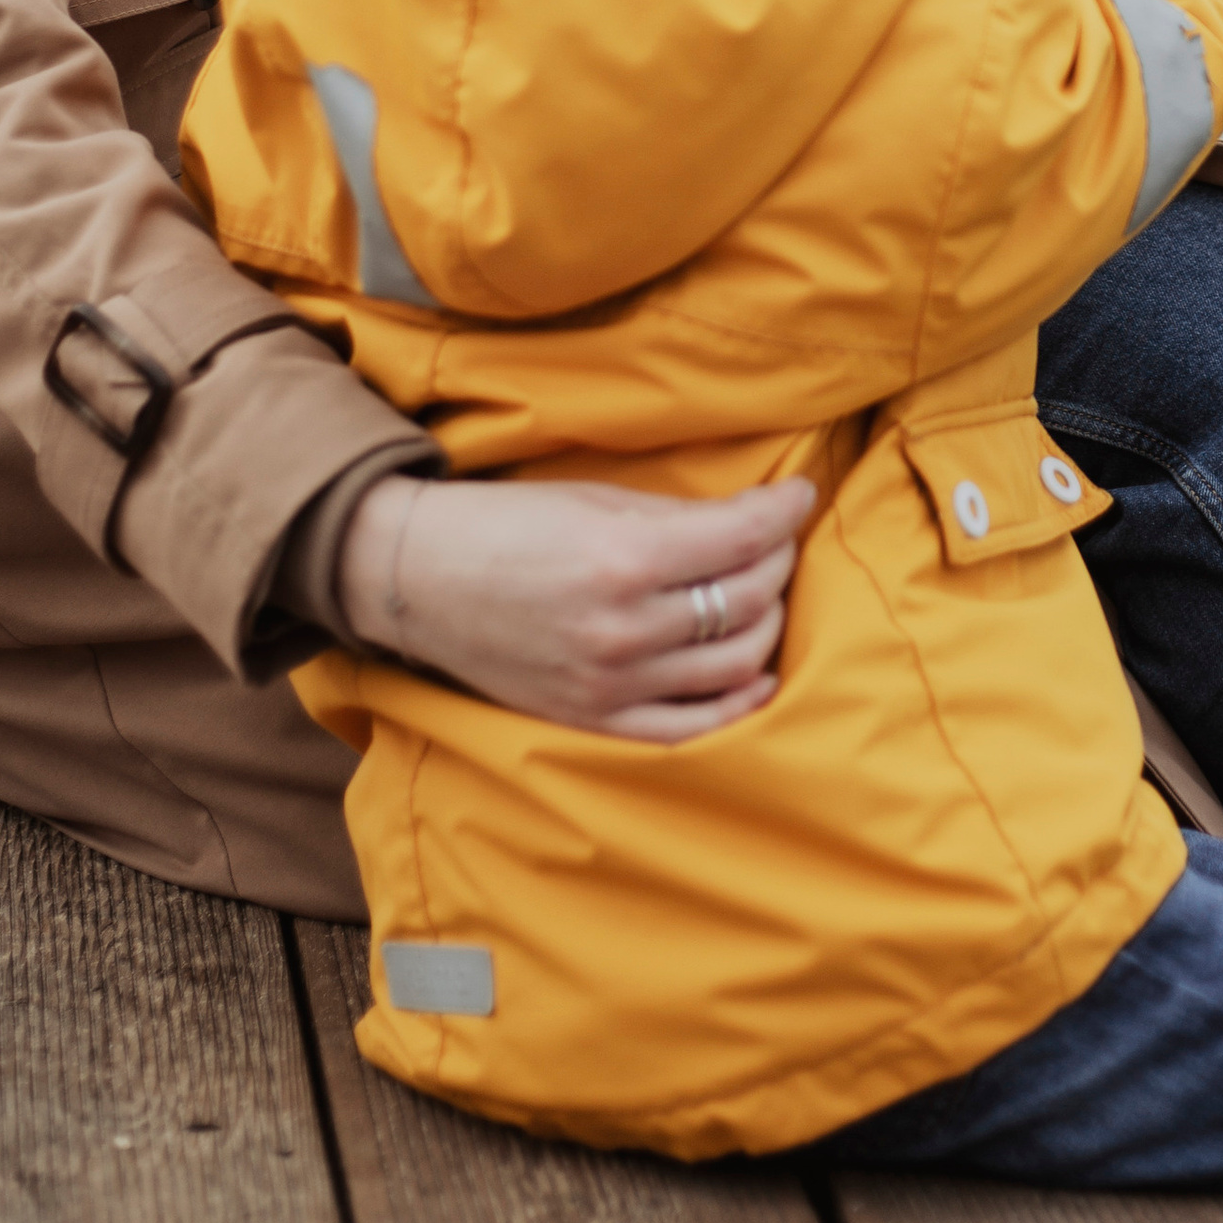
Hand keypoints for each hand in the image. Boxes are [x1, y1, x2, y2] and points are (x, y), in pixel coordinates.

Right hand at [337, 470, 813, 741]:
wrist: (422, 581)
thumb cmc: (508, 525)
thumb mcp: (596, 500)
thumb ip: (680, 518)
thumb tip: (756, 518)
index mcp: (623, 559)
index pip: (741, 538)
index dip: (785, 511)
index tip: (800, 495)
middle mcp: (623, 628)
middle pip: (746, 599)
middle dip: (777, 561)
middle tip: (774, 540)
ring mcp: (612, 683)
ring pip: (735, 663)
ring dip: (765, 622)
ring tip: (760, 594)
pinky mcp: (596, 721)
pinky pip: (692, 727)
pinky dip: (737, 702)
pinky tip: (755, 674)